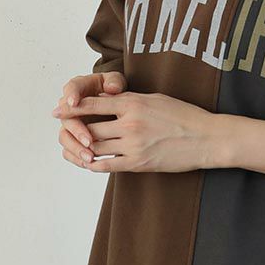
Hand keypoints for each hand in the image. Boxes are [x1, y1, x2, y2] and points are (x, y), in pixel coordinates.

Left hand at [51, 82, 217, 173]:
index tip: (58, 109)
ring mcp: (133, 145)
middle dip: (74, 130)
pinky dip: (93, 163)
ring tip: (73, 146)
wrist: (207, 138)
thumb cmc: (184, 115)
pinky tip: (87, 161)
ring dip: (82, 148)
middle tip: (63, 131)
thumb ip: (130, 100)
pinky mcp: (139, 163)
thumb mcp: (155, 99)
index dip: (72, 107)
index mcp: (133, 103)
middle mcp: (130, 123)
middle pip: (90, 127)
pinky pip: (107, 164)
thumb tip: (109, 99)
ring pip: (95, 146)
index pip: (93, 103)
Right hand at [53, 70, 126, 168]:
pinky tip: (89, 164)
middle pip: (66, 119)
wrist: (117, 108)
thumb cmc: (114, 91)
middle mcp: (70, 107)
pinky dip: (77, 158)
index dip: (70, 96)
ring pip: (65, 138)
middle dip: (77, 131)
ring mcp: (70, 124)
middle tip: (88, 140)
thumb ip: (114, 82)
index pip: (71, 89)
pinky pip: (69, 151)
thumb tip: (112, 88)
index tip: (74, 103)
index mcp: (79, 88)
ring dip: (76, 149)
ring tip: (90, 158)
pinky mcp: (73, 139)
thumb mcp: (116, 82)